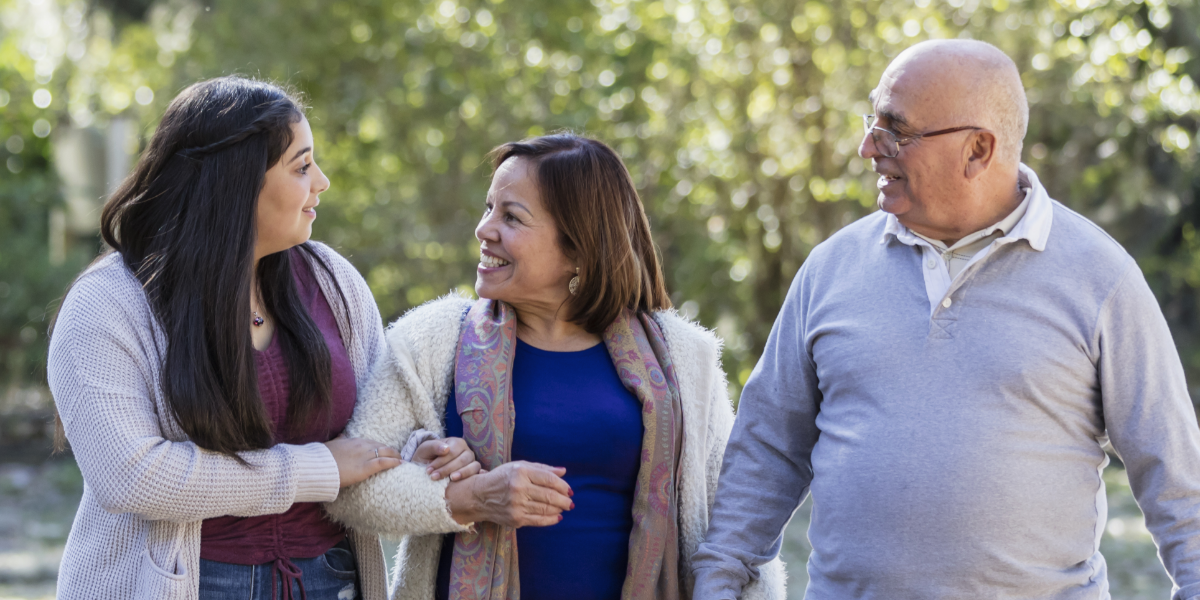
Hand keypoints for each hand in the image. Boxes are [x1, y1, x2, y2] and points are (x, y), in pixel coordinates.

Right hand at [323, 436, 402, 487]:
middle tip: (397, 455)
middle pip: (381, 446)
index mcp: (353, 440)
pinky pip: (384, 462)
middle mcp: (361, 445)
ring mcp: (364, 455)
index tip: (385, 450)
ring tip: (401, 460)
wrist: (318, 467)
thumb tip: (342, 435)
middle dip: (390, 451)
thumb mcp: (331, 444)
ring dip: (395, 455)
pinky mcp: (365, 467)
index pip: (372, 442)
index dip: (380, 447)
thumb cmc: (322, 458)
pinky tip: (400, 463)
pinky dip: (394, 462)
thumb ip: (339, 440)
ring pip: (385, 452)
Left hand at [413, 437, 481, 481]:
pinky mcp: (474, 471)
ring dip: (461, 474)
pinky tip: (463, 483)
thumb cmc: (427, 456)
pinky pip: (477, 473)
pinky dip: (471, 476)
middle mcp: (466, 451)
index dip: (441, 462)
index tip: (428, 470)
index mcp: (456, 443)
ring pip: (472, 466)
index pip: (452, 452)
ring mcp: (472, 461)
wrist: (427, 467)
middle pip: (462, 460)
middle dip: (447, 469)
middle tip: (433, 477)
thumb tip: (446, 449)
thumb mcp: (426, 449)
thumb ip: (434, 446)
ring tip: (450, 480)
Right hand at [445, 461, 572, 527]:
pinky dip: (551, 519)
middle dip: (564, 500)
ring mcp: (517, 505)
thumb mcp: (520, 466)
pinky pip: (539, 520)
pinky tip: (557, 517)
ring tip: (565, 508)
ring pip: (546, 509)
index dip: (563, 486)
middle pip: (549, 495)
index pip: (549, 479)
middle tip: (570, 502)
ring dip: (559, 509)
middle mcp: (519, 488)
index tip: (569, 490)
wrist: (479, 496)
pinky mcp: (515, 519)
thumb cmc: (502, 478)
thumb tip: (563, 472)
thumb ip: (542, 468)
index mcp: (521, 472)